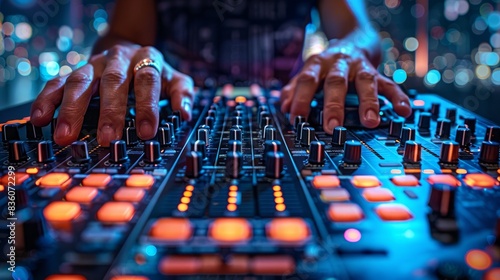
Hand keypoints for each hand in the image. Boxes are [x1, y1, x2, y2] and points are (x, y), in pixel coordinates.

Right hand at [30, 45, 193, 146]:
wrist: (127, 50)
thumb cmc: (153, 71)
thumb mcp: (174, 78)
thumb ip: (183, 93)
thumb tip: (186, 113)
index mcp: (146, 58)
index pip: (148, 80)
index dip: (148, 105)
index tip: (147, 131)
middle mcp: (118, 59)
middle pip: (112, 82)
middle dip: (110, 111)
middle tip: (107, 138)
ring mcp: (93, 64)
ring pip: (80, 82)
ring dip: (72, 109)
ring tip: (67, 135)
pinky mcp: (74, 72)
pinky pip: (57, 83)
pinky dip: (47, 100)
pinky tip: (41, 118)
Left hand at [280, 39, 411, 132]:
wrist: (353, 42)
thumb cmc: (326, 66)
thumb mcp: (308, 73)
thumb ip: (294, 90)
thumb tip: (284, 107)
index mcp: (318, 64)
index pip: (307, 81)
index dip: (301, 99)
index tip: (296, 119)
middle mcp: (340, 64)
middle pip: (336, 82)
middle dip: (334, 105)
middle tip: (333, 126)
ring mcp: (360, 68)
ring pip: (366, 82)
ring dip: (368, 102)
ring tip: (371, 121)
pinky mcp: (378, 73)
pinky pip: (390, 85)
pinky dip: (398, 98)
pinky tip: (404, 111)